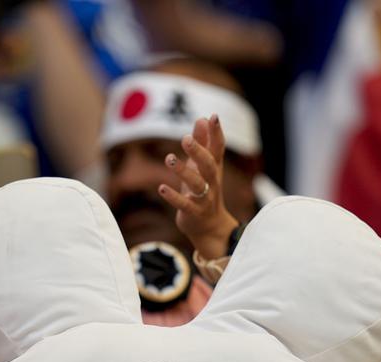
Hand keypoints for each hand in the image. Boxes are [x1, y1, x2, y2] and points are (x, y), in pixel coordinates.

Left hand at [157, 115, 238, 260]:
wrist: (210, 227)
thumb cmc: (204, 189)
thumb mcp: (202, 166)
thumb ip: (202, 143)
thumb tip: (202, 119)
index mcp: (214, 168)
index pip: (218, 148)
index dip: (216, 133)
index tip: (213, 116)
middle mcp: (212, 182)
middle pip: (208, 165)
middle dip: (198, 152)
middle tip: (185, 138)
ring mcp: (204, 198)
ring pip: (197, 184)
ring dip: (184, 172)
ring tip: (169, 159)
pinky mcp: (193, 213)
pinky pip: (184, 205)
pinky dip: (173, 197)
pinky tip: (162, 188)